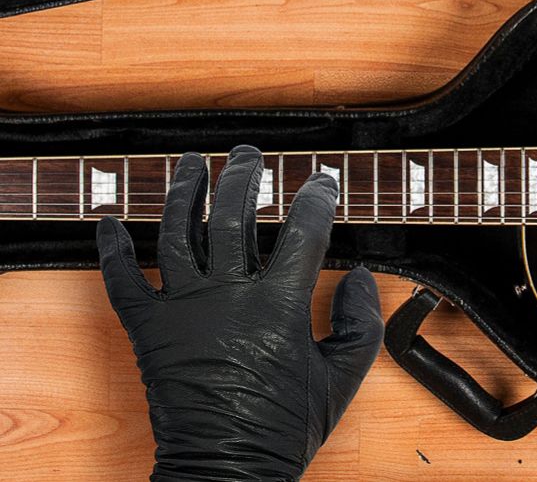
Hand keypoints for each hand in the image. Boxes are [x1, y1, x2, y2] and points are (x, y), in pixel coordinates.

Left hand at [97, 145, 383, 480]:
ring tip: (192, 164)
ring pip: (177, 233)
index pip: (302, 232)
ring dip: (184, 192)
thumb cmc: (284, 428)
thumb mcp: (342, 379)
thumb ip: (360, 323)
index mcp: (278, 305)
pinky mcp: (148, 330)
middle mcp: (227, 296)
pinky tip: (107, 222)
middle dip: (243, 176)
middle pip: (232, 216)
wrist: (227, 469)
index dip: (317, 198)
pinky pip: (122, 282)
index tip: (323, 182)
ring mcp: (182, 309)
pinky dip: (111, 251)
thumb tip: (360, 278)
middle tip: (249, 155)